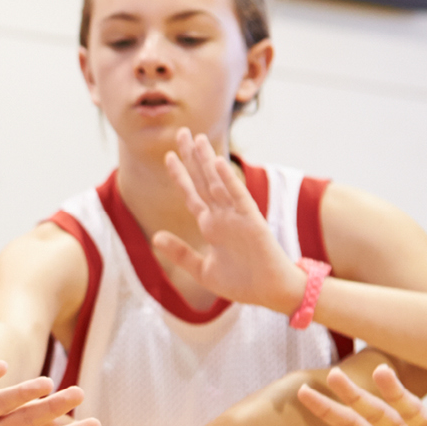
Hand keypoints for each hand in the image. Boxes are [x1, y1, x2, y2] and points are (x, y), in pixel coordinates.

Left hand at [151, 128, 307, 313]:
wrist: (270, 294)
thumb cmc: (241, 283)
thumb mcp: (202, 270)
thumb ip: (180, 253)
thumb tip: (156, 236)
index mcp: (211, 225)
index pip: (192, 194)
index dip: (180, 175)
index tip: (168, 156)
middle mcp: (223, 216)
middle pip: (203, 181)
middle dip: (191, 158)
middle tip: (182, 132)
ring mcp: (237, 217)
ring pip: (219, 183)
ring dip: (208, 162)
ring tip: (197, 139)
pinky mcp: (252, 222)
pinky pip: (239, 197)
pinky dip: (229, 181)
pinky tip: (219, 163)